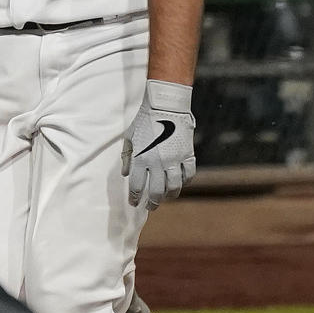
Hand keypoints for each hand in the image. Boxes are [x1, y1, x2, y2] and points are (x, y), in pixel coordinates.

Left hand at [122, 80, 195, 209]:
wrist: (166, 105)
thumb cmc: (144, 120)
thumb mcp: (130, 137)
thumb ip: (127, 157)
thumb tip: (125, 174)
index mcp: (142, 158)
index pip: (137, 186)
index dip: (135, 198)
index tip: (135, 203)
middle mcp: (158, 162)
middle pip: (156, 191)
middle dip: (153, 202)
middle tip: (151, 207)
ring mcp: (174, 159)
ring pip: (174, 187)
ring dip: (169, 196)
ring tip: (166, 198)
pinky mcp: (187, 154)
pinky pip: (188, 174)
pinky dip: (185, 181)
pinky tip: (180, 183)